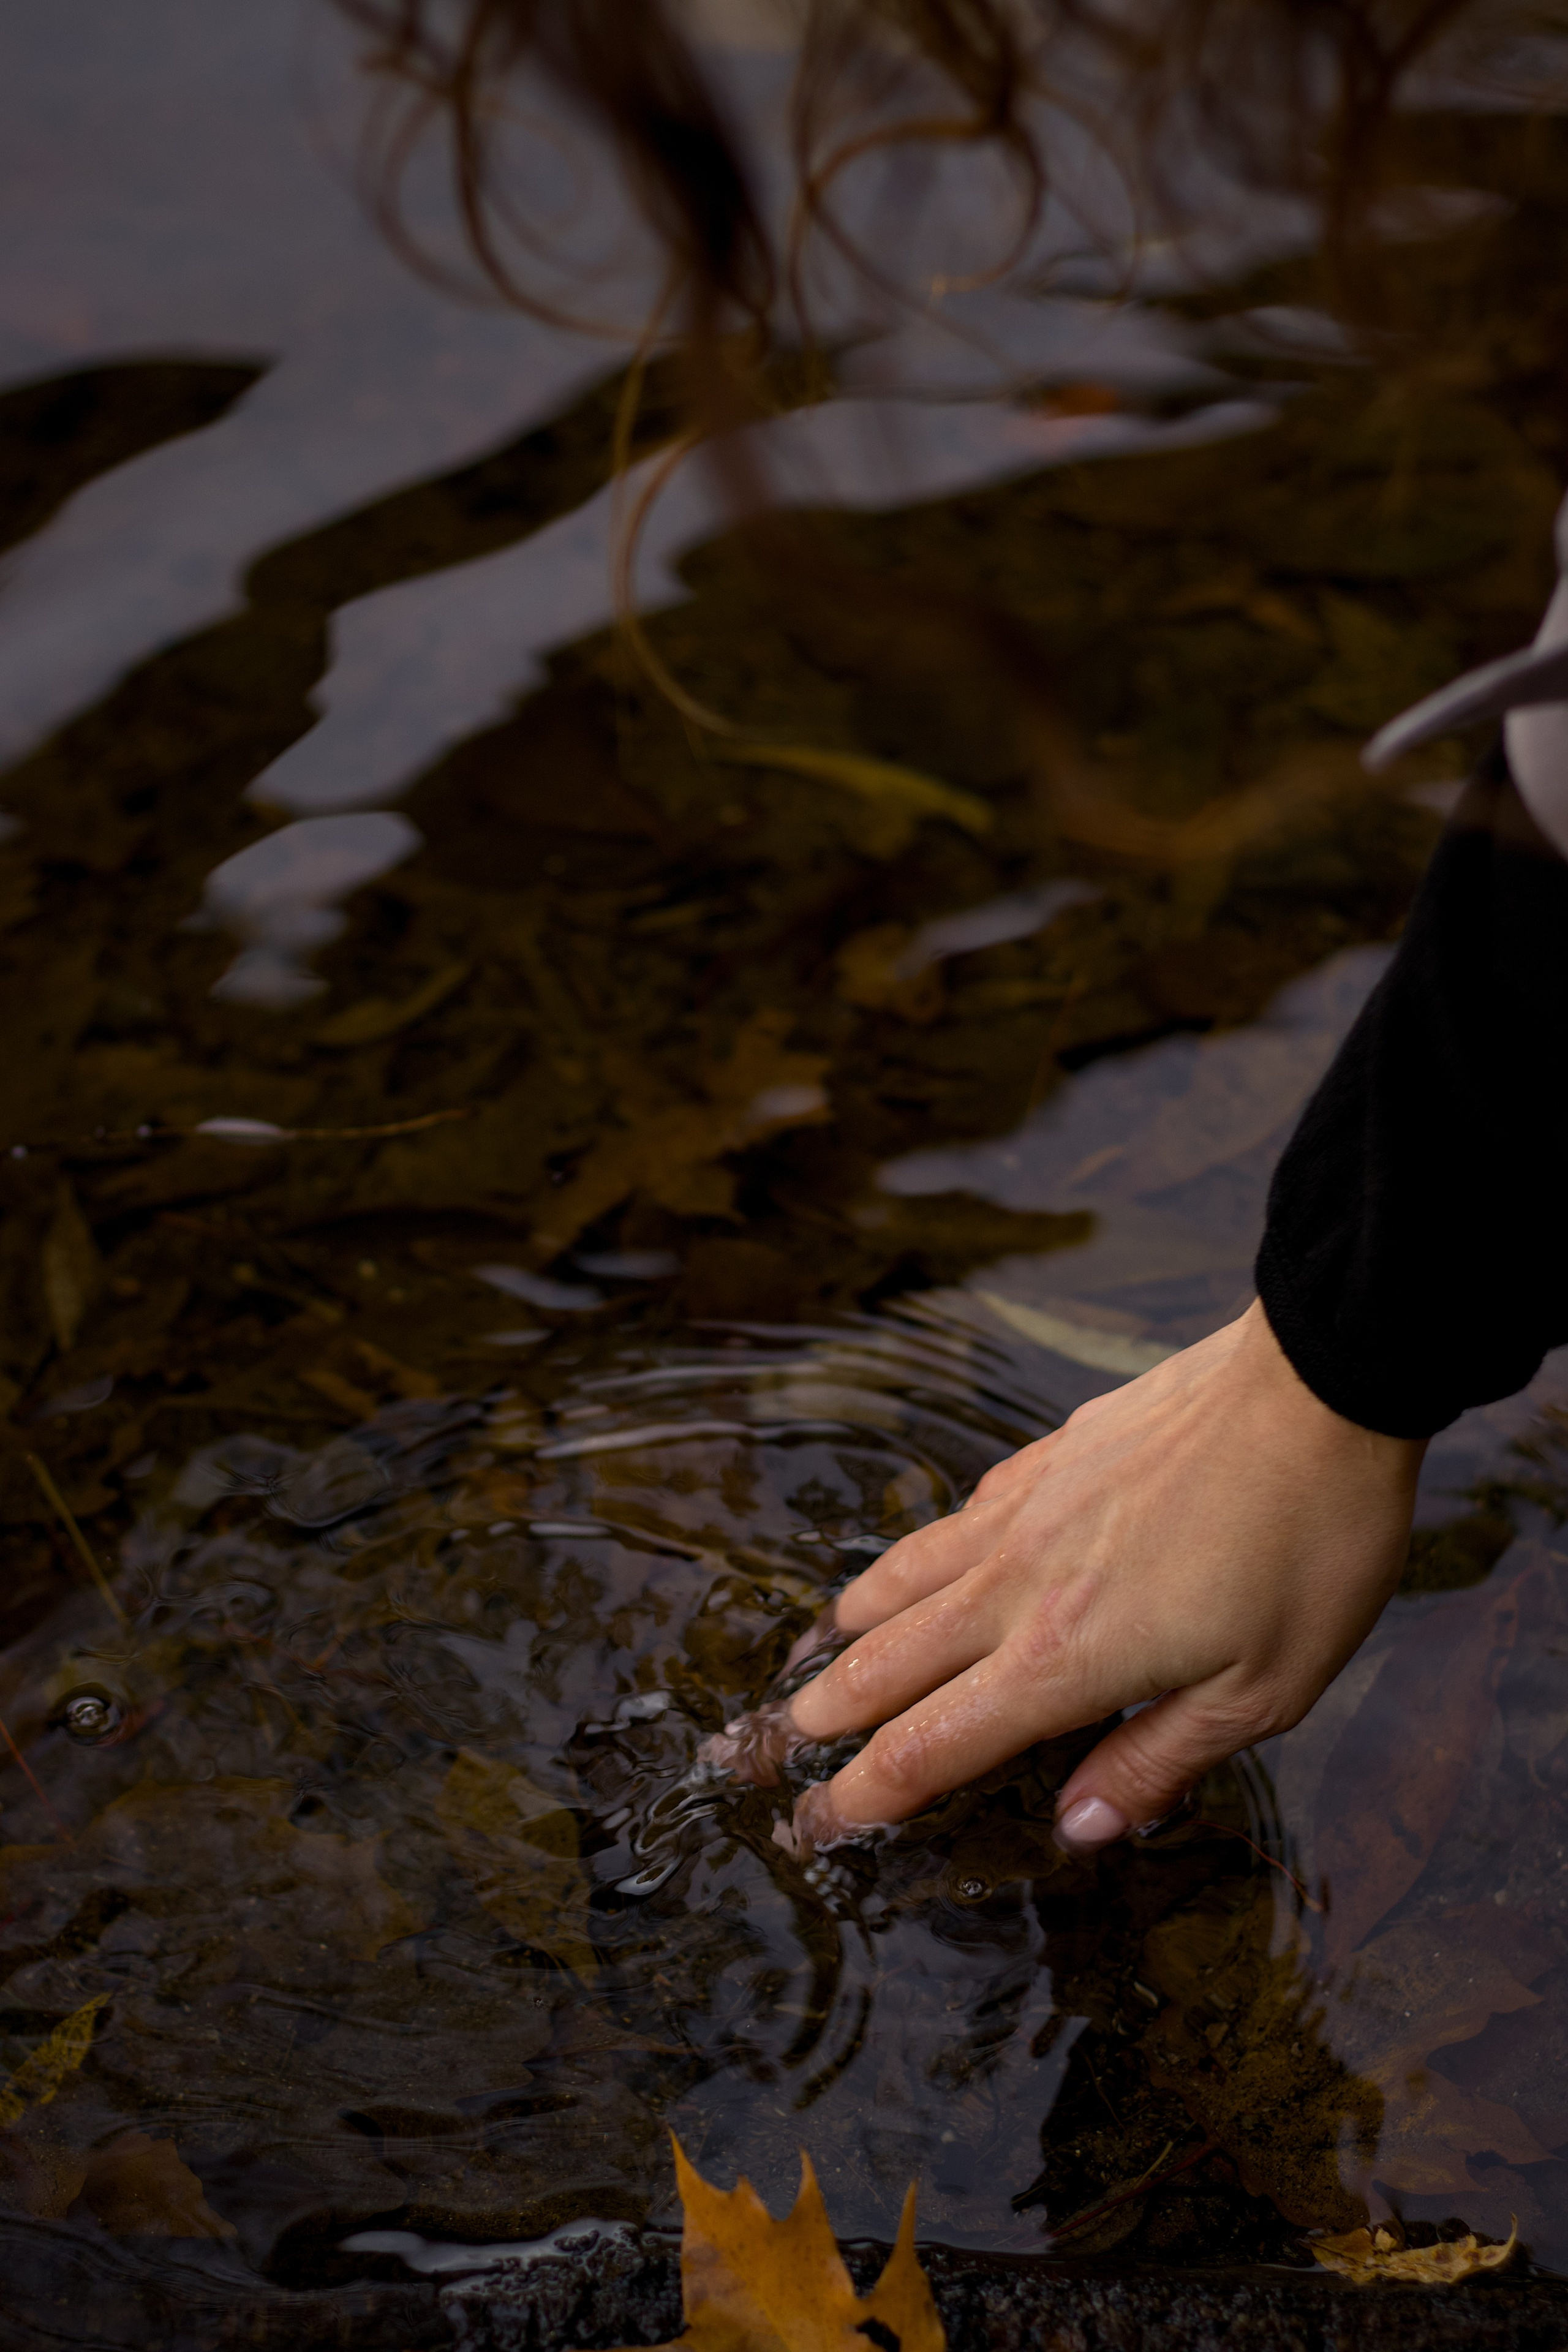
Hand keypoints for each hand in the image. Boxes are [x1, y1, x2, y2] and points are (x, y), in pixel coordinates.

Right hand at [772, 1302, 1424, 1851]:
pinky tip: (925, 1560)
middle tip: (782, 1745)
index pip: (931, 1744)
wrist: (1315, 1387)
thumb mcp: (1262, 1692)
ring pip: (906, 1576)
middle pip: (892, 1661)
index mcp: (1063, 1659)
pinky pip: (959, 1518)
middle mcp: (1017, 1584)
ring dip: (856, 1627)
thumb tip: (1077, 1826)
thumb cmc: (1306, 1544)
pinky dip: (920, 1555)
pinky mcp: (1047, 1456)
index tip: (820, 1825)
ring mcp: (1024, 1509)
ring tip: (823, 1652)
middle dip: (831, 1713)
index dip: (866, 1795)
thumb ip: (1157, 1761)